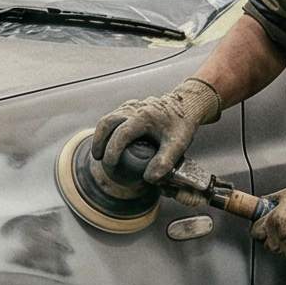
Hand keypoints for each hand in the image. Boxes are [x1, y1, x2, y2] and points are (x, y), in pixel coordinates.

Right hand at [93, 78, 220, 183]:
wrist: (186, 106)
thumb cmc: (182, 125)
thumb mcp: (178, 145)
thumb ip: (165, 162)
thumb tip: (149, 179)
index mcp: (145, 116)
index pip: (122, 133)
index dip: (113, 150)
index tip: (110, 164)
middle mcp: (134, 108)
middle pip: (107, 123)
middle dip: (99, 142)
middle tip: (99, 159)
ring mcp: (130, 106)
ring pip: (107, 119)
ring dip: (100, 136)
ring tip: (100, 154)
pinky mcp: (129, 108)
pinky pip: (112, 118)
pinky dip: (107, 131)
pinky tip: (109, 143)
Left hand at [254, 178, 285, 262]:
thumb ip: (273, 199)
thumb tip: (264, 200)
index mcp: (273, 221)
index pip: (256, 232)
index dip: (260, 230)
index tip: (263, 230)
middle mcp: (280, 237)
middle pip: (269, 245)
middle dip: (274, 240)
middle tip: (285, 232)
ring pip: (284, 253)